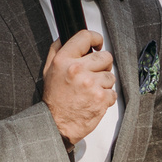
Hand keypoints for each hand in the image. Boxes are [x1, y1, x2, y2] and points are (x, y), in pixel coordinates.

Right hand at [42, 30, 115, 144]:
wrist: (57, 125)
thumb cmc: (54, 100)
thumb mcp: (48, 71)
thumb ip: (56, 50)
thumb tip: (65, 37)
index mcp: (64, 60)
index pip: (85, 37)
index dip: (95, 39)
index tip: (98, 45)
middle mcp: (77, 70)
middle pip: (105, 56)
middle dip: (102, 65)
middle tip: (93, 75)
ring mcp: (91, 84)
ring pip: (110, 76)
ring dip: (104, 83)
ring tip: (91, 91)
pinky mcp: (101, 98)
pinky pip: (113, 92)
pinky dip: (106, 98)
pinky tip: (94, 100)